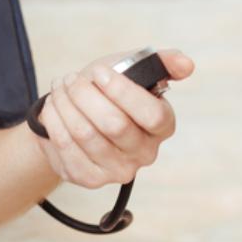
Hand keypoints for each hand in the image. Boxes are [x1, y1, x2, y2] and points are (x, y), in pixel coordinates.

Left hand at [34, 48, 193, 188]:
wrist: (76, 114)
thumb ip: (161, 62)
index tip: (98, 72)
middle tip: (72, 79)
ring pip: (86, 134)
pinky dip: (54, 120)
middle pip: (114, 125)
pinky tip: (53, 106)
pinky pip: (66, 147)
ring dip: (66, 104)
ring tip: (61, 87)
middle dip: (86, 95)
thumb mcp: (132, 69)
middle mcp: (145, 153)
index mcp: (162, 125)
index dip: (122, 91)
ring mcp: (117, 170)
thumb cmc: (107, 91)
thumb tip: (187, 64)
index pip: (152, 114)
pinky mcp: (90, 178)